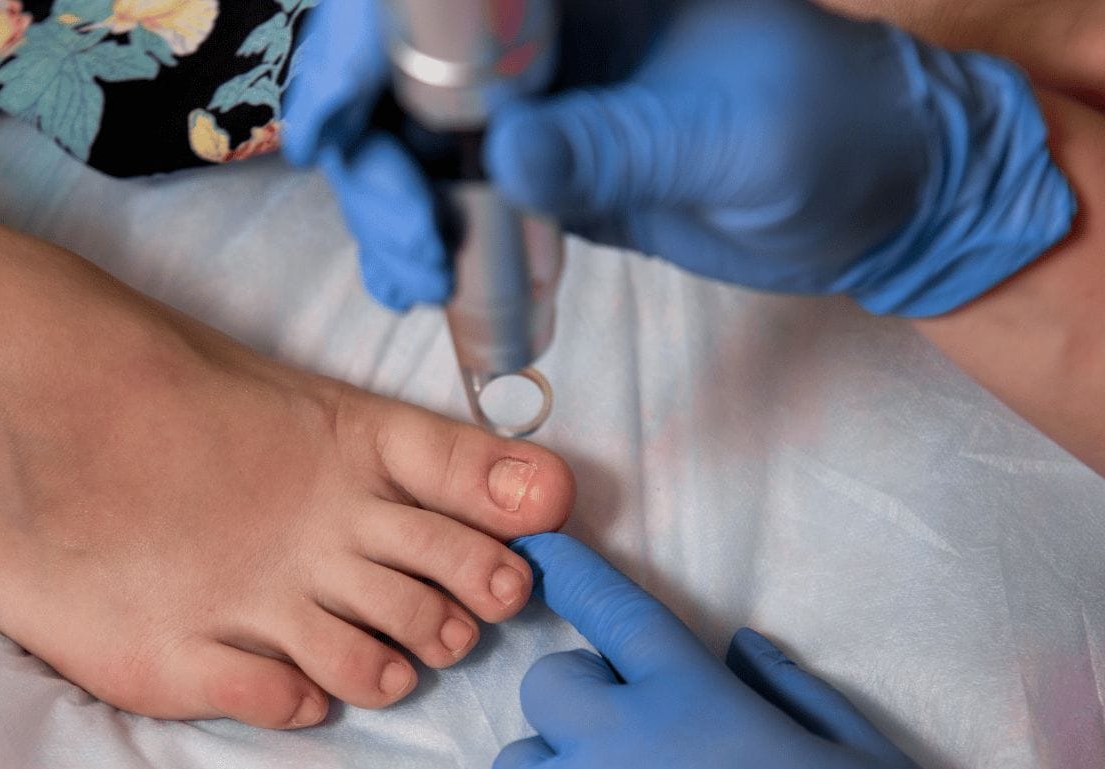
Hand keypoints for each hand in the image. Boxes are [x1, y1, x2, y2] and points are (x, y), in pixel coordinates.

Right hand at [283, 0, 1073, 315]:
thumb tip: (503, 158)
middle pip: (398, 72)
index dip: (360, 44)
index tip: (340, 123)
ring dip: (391, 211)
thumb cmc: (835, 133)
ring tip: (419, 280)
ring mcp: (537, 109)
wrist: (876, 201)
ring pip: (412, 141)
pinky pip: (457, 201)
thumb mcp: (736, 138)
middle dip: (372, 156)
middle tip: (411, 244)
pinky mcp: (544, 178)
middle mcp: (541, 37)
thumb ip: (619, 144)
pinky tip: (431, 283)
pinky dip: (428, 242)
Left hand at [493, 533, 978, 768]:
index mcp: (697, 705)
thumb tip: (738, 647)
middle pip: (547, 690)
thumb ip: (794, 691)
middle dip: (582, 701)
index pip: (616, 612)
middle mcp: (624, 757)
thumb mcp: (867, 760)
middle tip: (630, 737)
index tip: (536, 553)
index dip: (572, 572)